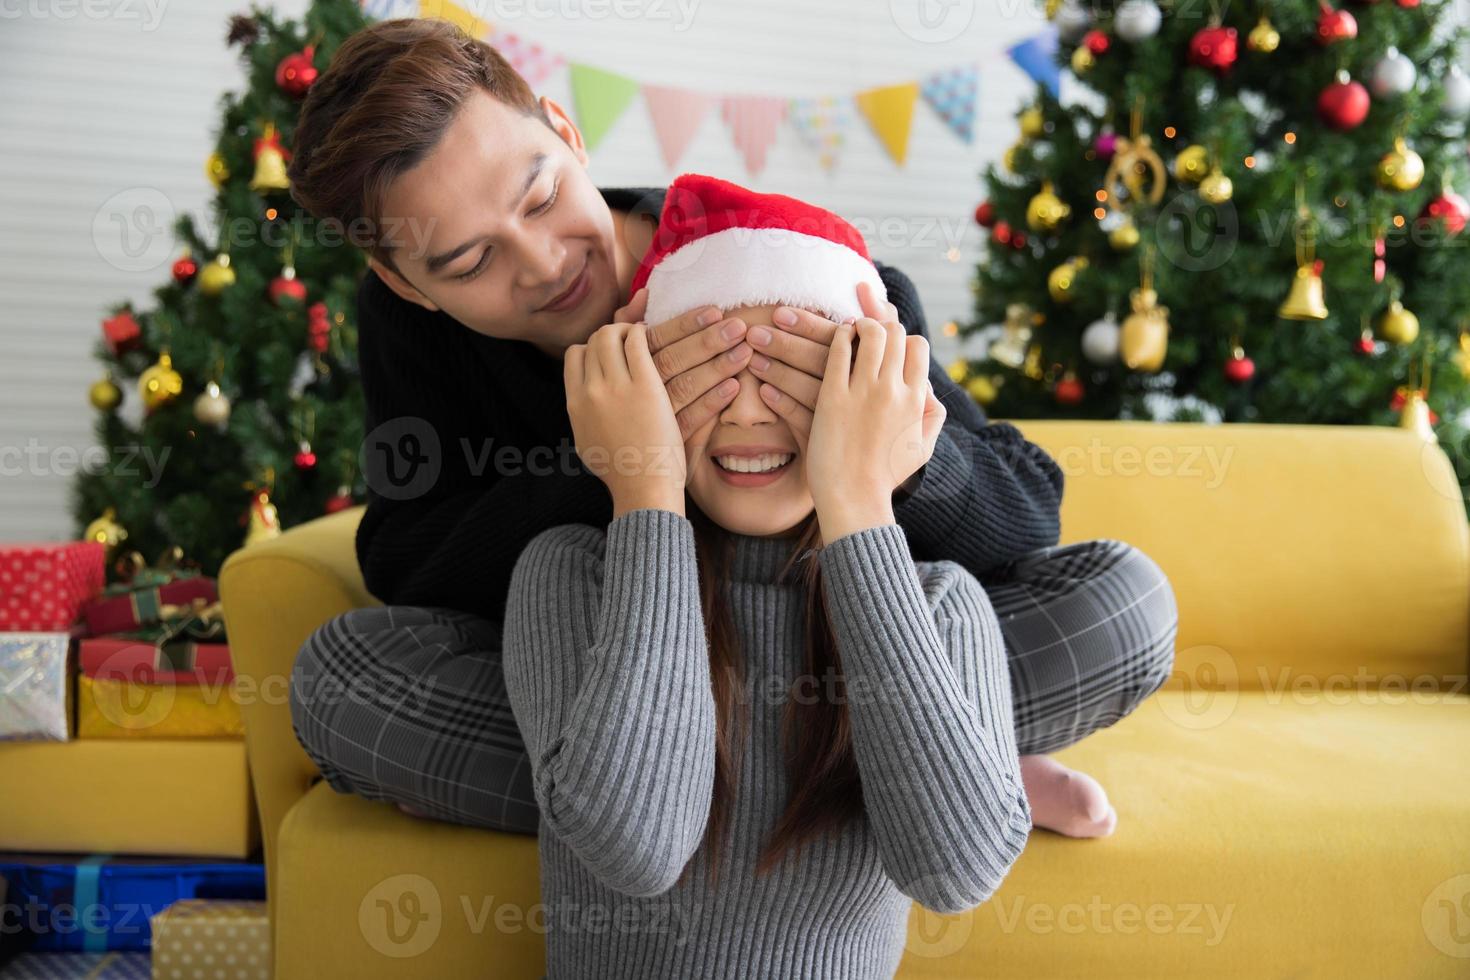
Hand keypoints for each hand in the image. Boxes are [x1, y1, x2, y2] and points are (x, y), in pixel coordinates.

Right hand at [565, 321, 685, 516]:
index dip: (592, 347)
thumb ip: (585, 417)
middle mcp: (590, 390)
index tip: (610, 351)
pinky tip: (660, 338)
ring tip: (646, 333)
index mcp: (575, 404)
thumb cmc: (624, 473)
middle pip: (595, 340)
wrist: (644, 488)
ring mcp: (616, 386)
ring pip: (614, 335)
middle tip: (631, 336)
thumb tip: (584, 404)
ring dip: (630, 329)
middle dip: (613, 333)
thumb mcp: (590, 443)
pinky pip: (639, 342)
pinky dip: (647, 333)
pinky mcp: (645, 384)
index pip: (575, 355)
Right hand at [615, 287, 751, 440]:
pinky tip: (733, 386)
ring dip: (716, 367)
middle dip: (707, 341)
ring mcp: (647, 416)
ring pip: (683, 387)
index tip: (714, 311)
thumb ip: (627, 327)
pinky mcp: (664, 439)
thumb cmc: (621, 404)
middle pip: (671, 359)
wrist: (626, 467)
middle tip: (738, 326)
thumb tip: (644, 294)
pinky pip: (690, 419)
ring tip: (744, 351)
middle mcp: (631, 389)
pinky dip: (712, 402)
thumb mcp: (617, 363)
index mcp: (620, 368)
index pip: (653, 339)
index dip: (685, 324)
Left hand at [752, 280, 906, 440]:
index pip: (846, 338)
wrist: (881, 497)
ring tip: (753, 355)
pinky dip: (781, 401)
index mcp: (896, 373)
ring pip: (808, 383)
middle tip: (756, 328)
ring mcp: (853, 416)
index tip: (782, 312)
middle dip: (784, 342)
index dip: (810, 325)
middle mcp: (878, 392)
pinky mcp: (831, 439)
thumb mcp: (910, 387)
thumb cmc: (895, 431)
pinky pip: (800, 415)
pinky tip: (764, 391)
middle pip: (822, 356)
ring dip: (778, 367)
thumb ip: (890, 333)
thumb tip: (863, 286)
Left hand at [805, 317, 943, 543]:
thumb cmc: (886, 476)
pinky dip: (836, 337)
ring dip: (859, 325)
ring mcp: (862, 392)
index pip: (917, 346)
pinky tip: (833, 339)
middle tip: (867, 328)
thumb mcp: (923, 448)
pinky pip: (836, 352)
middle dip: (881, 326)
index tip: (891, 343)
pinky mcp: (832, 397)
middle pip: (894, 334)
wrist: (854, 499)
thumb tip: (930, 390)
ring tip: (849, 329)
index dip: (904, 339)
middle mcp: (893, 391)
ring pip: (867, 335)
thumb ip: (933, 416)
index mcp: (916, 400)